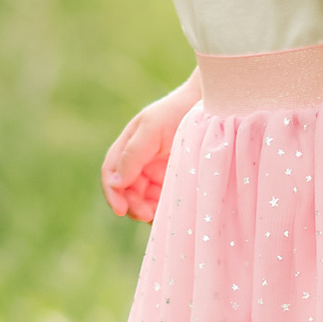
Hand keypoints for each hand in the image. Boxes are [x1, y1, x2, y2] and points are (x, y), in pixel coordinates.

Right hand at [101, 83, 195, 222]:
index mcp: (128, 147)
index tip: (121, 210)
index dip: (112, 193)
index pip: (111, 174)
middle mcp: (140, 161)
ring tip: (159, 214)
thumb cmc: (177, 110)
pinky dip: (163, 208)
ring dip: (147, 209)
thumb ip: (132, 154)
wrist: (211, 107)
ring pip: (145, 198)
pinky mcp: (175, 179)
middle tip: (146, 214)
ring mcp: (158, 171)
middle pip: (127, 191)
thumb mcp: (151, 127)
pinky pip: (163, 199)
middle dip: (133, 205)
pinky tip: (169, 211)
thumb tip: (116, 183)